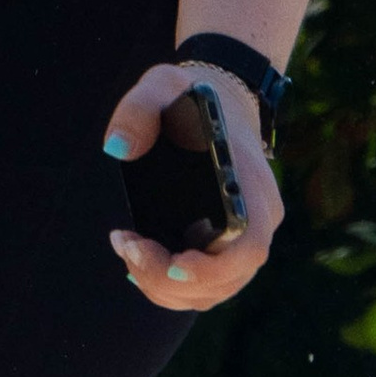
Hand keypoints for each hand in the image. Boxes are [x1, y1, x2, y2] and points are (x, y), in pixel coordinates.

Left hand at [104, 64, 281, 312]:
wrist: (221, 100)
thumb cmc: (191, 96)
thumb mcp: (162, 85)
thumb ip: (138, 109)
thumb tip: (116, 148)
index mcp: (253, 187)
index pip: (248, 249)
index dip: (212, 270)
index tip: (171, 264)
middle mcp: (259, 221)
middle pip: (226, 280)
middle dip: (169, 280)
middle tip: (127, 246)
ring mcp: (246, 238)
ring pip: (214, 291)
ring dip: (165, 286)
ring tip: (127, 247)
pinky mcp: (227, 247)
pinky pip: (206, 284)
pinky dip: (170, 285)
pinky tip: (138, 261)